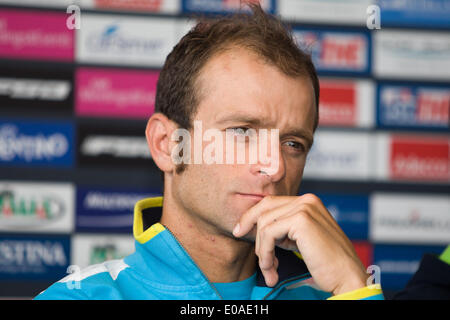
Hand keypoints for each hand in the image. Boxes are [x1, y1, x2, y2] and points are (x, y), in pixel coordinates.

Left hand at [232, 193, 368, 295]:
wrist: (347, 276)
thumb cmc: (326, 263)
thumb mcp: (300, 239)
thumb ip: (283, 229)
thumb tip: (257, 228)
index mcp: (308, 201)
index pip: (270, 203)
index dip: (252, 216)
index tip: (241, 231)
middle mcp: (307, 200)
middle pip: (264, 209)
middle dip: (251, 231)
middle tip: (253, 255)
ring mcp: (305, 207)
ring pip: (264, 224)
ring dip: (262, 251)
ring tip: (270, 270)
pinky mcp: (301, 220)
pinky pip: (268, 234)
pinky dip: (266, 253)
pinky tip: (272, 268)